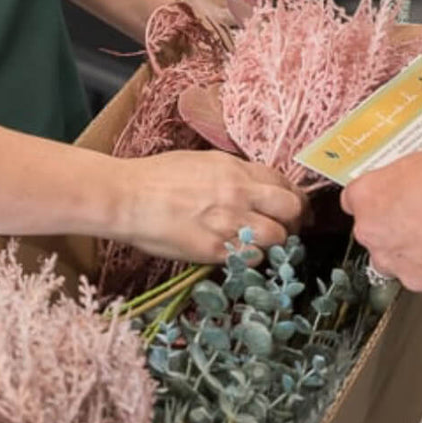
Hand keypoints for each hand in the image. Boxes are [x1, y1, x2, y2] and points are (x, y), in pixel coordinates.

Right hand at [119, 151, 304, 263]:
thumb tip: (254, 187)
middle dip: (295, 220)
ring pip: (278, 237)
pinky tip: (239, 255)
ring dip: (275, 244)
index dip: (293, 197)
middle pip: (292, 208)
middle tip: (288, 229)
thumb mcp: (201, 163)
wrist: (127, 197)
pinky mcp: (216, 249)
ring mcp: (229, 222)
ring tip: (261, 246)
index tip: (292, 209)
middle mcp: (239, 193)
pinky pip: (251, 259)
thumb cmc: (156, 178)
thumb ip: (232, 174)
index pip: (283, 182)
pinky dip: (251, 259)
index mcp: (235, 168)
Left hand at [342, 151, 421, 291]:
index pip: (354, 201)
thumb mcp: (418, 163)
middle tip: (421, 218)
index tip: (388, 201)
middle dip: (392, 229)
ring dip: (408, 252)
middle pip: (372, 233)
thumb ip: (399, 181)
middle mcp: (370, 230)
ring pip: (391, 260)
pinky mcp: (414, 279)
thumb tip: (403, 187)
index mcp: (365, 195)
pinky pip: (418, 275)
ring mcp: (390, 258)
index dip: (376, 202)